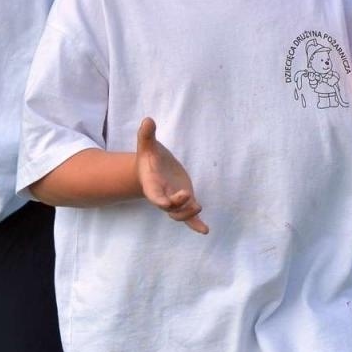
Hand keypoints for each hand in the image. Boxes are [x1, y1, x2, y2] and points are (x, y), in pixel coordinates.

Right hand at [135, 118, 206, 233]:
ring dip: (189, 214)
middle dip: (178, 205)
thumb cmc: (149, 157)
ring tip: (199, 207)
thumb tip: (148, 120)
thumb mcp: (147, 145)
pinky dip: (196, 225)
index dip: (160, 200)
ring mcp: (174, 200)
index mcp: (152, 185)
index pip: (155, 196)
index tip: (167, 202)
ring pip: (179, 215)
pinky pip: (189, 218)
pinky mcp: (184, 201)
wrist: (151, 168)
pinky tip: (205, 231)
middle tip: (188, 196)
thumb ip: (146, 135)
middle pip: (169, 208)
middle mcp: (162, 196)